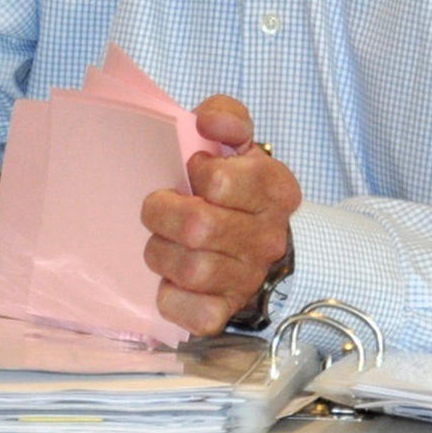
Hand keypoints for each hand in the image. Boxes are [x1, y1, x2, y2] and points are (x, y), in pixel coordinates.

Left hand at [139, 94, 301, 334]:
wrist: (259, 237)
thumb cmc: (236, 183)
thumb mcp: (238, 141)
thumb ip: (227, 118)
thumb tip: (207, 124)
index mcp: (275, 189)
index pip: (218, 181)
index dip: (195, 173)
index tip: (192, 170)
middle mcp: (268, 238)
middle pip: (197, 228)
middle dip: (161, 213)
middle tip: (156, 206)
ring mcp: (250, 278)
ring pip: (190, 270)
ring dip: (159, 252)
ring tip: (160, 240)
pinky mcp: (229, 311)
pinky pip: (194, 315)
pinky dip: (171, 298)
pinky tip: (169, 280)